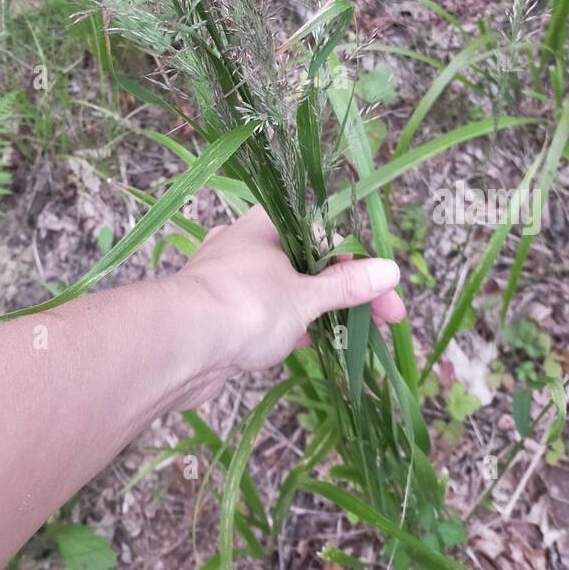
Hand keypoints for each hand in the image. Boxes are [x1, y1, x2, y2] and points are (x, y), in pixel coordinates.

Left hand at [174, 204, 406, 382]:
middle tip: (379, 322)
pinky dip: (285, 326)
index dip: (358, 264)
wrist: (178, 345)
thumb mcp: (306, 296)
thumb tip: (390, 269)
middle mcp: (245, 243)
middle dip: (343, 292)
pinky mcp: (218, 312)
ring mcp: (229, 278)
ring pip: (284, 290)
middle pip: (306, 263)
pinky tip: (301, 344)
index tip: (384, 297)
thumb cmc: (245, 306)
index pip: (325, 235)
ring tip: (345, 336)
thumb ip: (347, 285)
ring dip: (315, 311)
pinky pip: (262, 313)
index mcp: (266, 224)